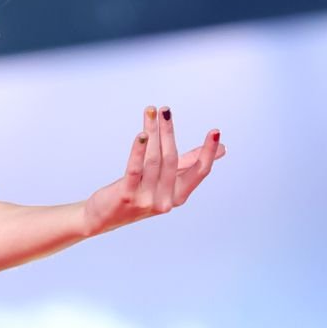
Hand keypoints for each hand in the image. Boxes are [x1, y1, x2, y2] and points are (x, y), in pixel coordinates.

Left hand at [83, 105, 225, 236]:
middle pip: (171, 159)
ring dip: (153, 133)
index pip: (200, 172)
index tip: (215, 131)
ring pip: (153, 160)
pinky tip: (141, 134)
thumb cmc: (140, 193)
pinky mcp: (127, 195)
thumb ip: (189, 164)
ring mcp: (147, 199)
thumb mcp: (166, 180)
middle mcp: (166, 200)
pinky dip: (139, 150)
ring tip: (151, 112)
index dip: (207, 152)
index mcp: (179, 195)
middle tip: (166, 110)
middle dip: (169, 132)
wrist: (104, 217)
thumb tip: (222, 148)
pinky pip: (135, 168)